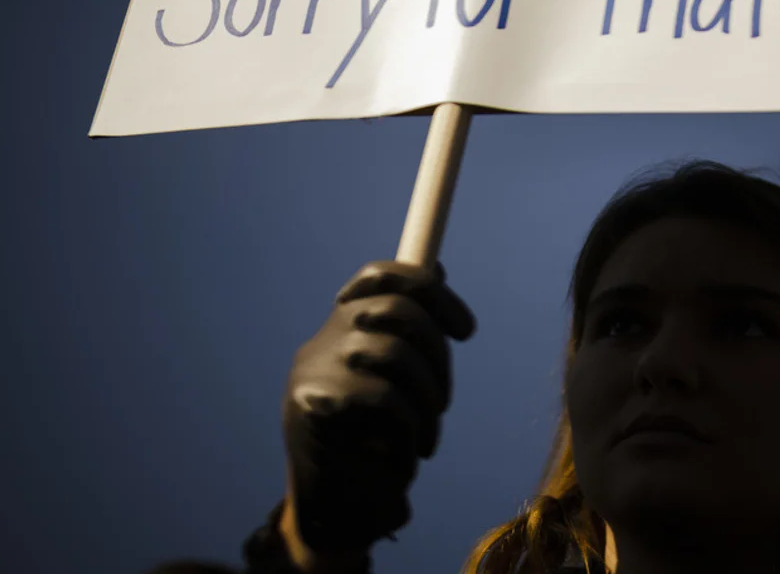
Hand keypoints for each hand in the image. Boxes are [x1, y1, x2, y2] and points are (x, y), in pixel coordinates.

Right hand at [281, 260, 476, 559]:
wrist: (333, 512)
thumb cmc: (373, 444)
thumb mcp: (395, 381)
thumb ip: (409, 331)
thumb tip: (437, 268)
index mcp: (341, 330)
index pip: (379, 276)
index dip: (429, 290)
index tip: (467, 331)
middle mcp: (321, 340)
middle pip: (397, 309)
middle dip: (437, 355)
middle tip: (442, 403)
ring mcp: (313, 370)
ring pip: (395, 354)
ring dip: (427, 402)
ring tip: (426, 437)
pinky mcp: (312, 405)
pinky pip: (383, 399)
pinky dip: (408, 433)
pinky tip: (407, 458)